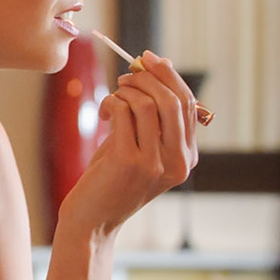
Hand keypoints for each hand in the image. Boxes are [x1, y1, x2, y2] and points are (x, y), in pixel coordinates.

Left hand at [58, 51, 198, 234]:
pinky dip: (113, 103)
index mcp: (186, 157)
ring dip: (127, 90)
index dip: (169, 76)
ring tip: (113, 98)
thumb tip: (154, 68)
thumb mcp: (139, 147)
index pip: (188, 104)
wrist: (92, 220)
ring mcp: (156, 163)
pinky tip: (105, 114)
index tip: (149, 59)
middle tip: (126, 75)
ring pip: (149, 103)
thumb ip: (151, 117)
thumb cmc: (112, 179)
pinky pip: (125, 112)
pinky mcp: (130, 161)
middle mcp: (177, 161)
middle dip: (148, 78)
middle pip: (173, 100)